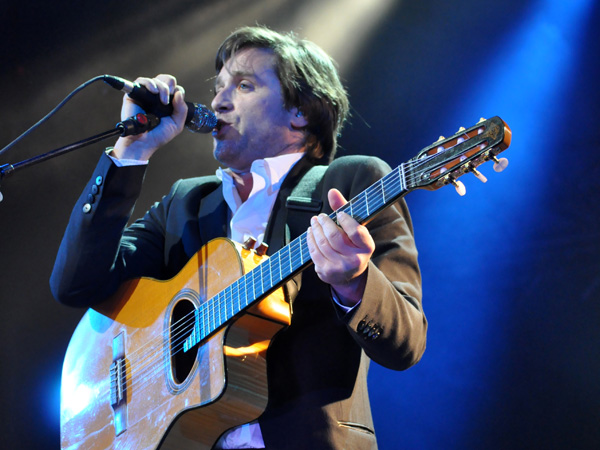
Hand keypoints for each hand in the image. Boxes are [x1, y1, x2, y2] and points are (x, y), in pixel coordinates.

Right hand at [112, 74, 187, 160]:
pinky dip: (149, 83)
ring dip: (162, 87)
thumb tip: (178, 92)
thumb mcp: (176, 123)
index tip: (175, 102)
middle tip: (168, 98)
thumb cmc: (159, 134)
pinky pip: (141, 81)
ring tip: (162, 100)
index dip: (177, 91)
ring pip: (156, 80)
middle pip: (166, 80)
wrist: (144, 141)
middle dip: (170, 86)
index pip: (175, 88)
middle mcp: (157, 97)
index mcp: (168, 102)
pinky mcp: (134, 95)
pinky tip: (154, 91)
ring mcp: (146, 95)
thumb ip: (182, 109)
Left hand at [306, 188, 374, 305]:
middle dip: (325, 223)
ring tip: (314, 222)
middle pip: (334, 237)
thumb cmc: (352, 244)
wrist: (349, 275)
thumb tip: (331, 191)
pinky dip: (310, 240)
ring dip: (315, 230)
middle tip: (321, 216)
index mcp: (367, 247)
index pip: (356, 231)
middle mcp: (355, 260)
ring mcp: (340, 268)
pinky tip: (310, 232)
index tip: (339, 214)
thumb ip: (344, 208)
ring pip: (322, 244)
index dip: (345, 220)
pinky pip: (314, 252)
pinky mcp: (326, 272)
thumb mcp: (354, 229)